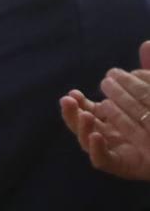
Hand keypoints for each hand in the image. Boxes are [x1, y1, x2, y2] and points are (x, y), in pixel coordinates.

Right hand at [61, 46, 149, 181]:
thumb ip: (149, 72)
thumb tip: (146, 44)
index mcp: (113, 120)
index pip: (90, 110)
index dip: (79, 102)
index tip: (73, 92)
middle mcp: (109, 136)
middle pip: (83, 125)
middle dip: (72, 113)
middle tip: (68, 99)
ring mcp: (114, 152)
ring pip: (88, 142)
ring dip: (81, 128)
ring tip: (83, 114)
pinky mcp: (121, 166)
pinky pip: (103, 160)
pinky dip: (96, 149)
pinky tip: (96, 135)